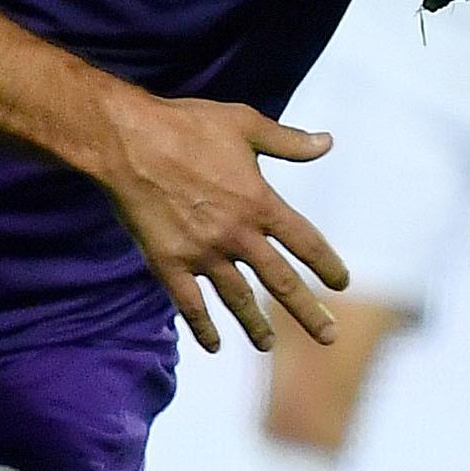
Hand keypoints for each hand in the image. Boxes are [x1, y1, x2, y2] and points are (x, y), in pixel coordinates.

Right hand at [89, 96, 350, 352]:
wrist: (128, 141)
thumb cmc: (187, 125)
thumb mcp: (245, 124)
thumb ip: (288, 141)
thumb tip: (328, 142)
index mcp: (259, 202)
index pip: (305, 242)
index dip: (326, 265)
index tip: (341, 283)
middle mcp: (237, 234)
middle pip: (281, 281)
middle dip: (307, 311)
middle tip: (328, 336)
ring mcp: (202, 253)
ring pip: (238, 298)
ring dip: (256, 325)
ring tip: (268, 346)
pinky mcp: (168, 263)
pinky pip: (190, 304)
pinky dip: (203, 327)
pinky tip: (214, 345)